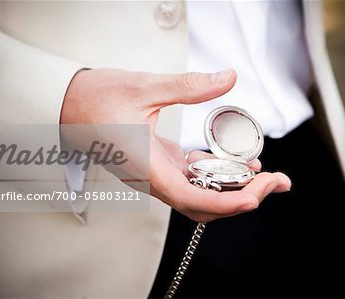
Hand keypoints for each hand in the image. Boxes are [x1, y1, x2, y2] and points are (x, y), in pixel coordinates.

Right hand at [61, 68, 290, 221]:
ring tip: (266, 174)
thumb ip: (188, 86)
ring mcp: (157, 174)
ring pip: (201, 197)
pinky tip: (236, 162)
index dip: (227, 202)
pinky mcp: (159, 165)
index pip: (191, 198)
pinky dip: (218, 176)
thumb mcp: (144, 87)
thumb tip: (228, 78)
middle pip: (203, 206)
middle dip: (242, 198)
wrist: (69, 106)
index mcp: (147, 166)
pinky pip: (193, 181)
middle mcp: (153, 178)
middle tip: (276, 181)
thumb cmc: (96, 99)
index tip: (256, 194)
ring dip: (234, 190)